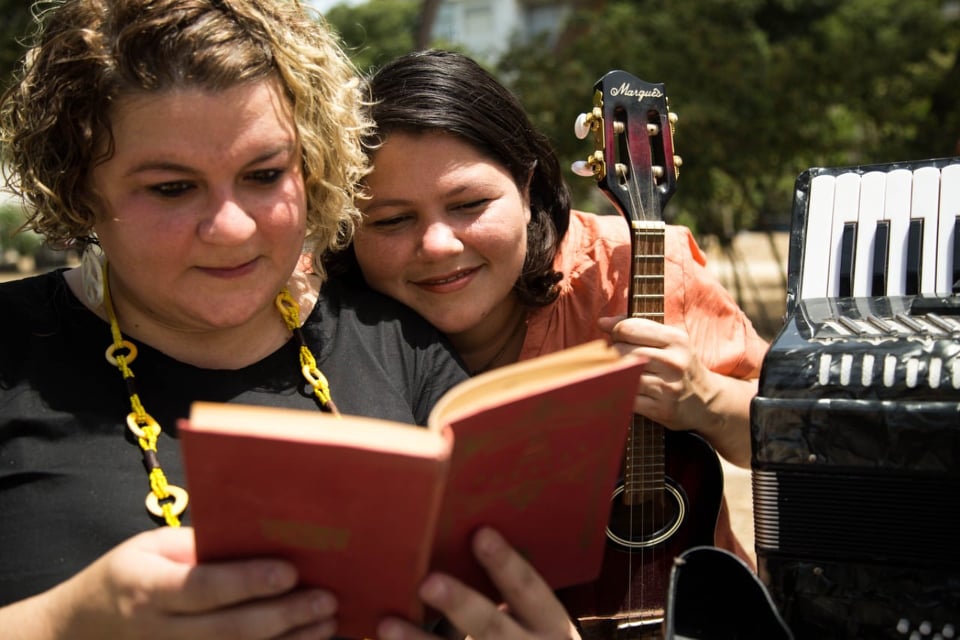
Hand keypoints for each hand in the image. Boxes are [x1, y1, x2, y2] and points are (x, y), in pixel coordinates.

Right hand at [1, 527, 337, 639]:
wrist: (80, 630)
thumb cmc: (126, 576)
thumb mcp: (150, 549)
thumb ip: (197, 546)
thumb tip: (259, 533)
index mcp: (147, 589)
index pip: (202, 588)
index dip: (248, 581)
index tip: (290, 571)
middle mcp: (158, 631)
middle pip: (228, 630)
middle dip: (283, 615)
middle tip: (326, 598)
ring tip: (327, 622)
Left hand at [376, 527, 579, 639]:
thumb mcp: (537, 622)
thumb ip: (506, 593)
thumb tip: (457, 543)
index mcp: (549, 625)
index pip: (528, 588)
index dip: (505, 563)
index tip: (481, 534)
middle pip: (491, 627)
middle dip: (460, 604)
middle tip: (428, 583)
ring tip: (386, 624)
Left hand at [598, 315, 754, 465]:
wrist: (708, 402)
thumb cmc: (680, 365)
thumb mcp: (669, 341)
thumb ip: (636, 327)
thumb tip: (602, 322)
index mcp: (676, 339)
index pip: (629, 328)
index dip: (616, 333)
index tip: (619, 339)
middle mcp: (673, 362)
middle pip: (622, 352)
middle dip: (613, 355)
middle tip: (618, 359)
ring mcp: (668, 387)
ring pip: (623, 375)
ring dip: (614, 375)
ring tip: (620, 374)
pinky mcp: (661, 409)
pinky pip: (627, 398)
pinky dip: (621, 394)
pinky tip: (625, 391)